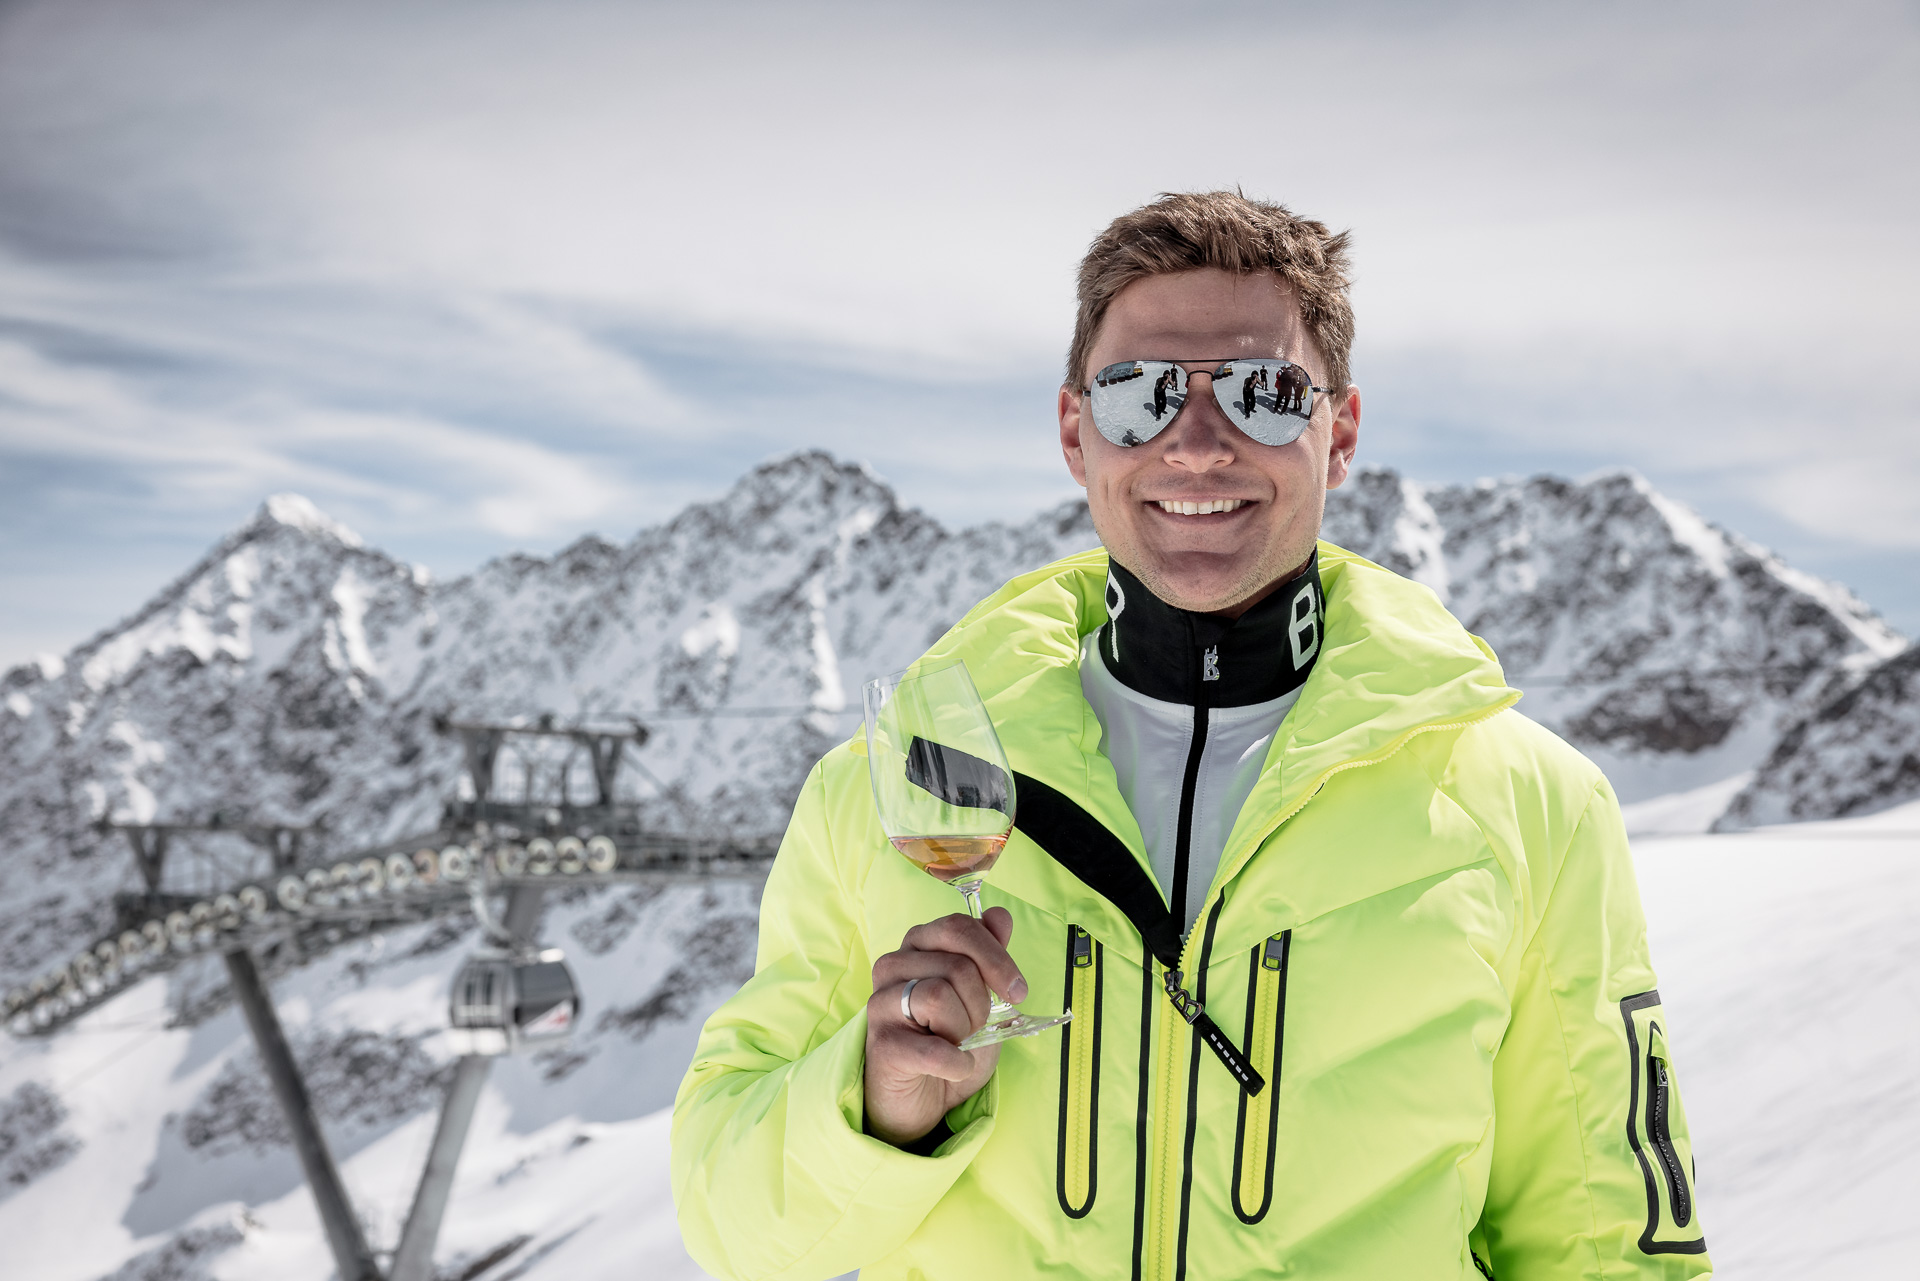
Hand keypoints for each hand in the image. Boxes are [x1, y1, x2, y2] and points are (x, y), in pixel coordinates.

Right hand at [864, 906, 1026, 1146]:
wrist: (922, 1097)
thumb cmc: (948, 1040)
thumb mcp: (978, 995)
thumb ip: (988, 954)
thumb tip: (999, 916)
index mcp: (917, 945)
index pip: (958, 928)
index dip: (996, 957)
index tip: (1017, 991)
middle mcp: (892, 966)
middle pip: (957, 966)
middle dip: (980, 1003)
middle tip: (973, 1027)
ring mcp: (881, 1004)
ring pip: (939, 996)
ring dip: (964, 1030)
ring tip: (955, 1043)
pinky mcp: (880, 1044)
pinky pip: (934, 1048)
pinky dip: (957, 1063)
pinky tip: (954, 1067)